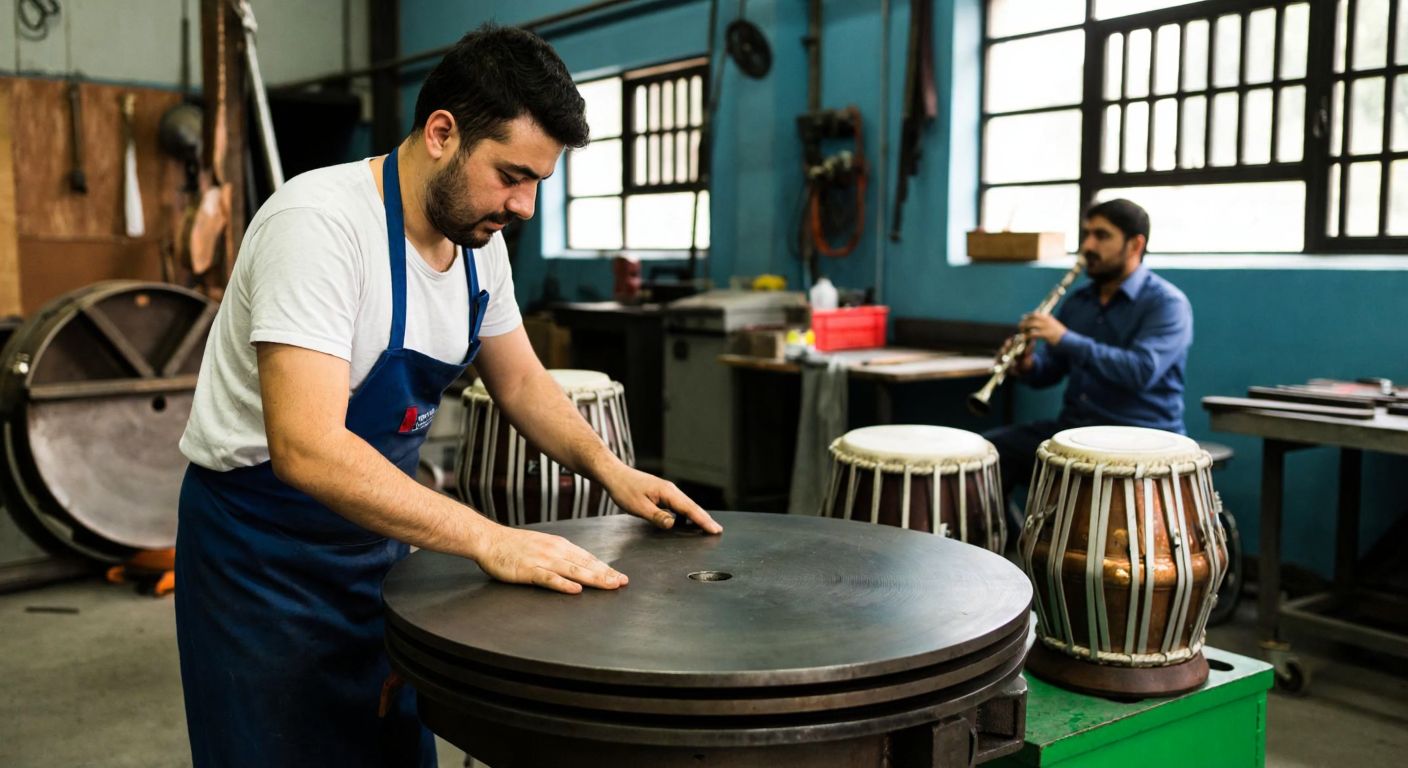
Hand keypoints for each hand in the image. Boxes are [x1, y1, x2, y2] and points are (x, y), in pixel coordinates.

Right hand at [477, 524, 627, 593]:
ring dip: (593, 578)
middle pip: (585, 564)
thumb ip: (559, 554)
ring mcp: (542, 560)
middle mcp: (555, 551)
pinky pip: (549, 578)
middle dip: (606, 574)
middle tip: (623, 583)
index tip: (619, 576)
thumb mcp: (542, 545)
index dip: (605, 567)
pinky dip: (563, 584)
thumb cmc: (513, 545)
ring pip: (573, 570)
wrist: (489, 540)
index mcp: (559, 545)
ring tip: (609, 585)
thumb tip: (577, 565)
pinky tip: (576, 589)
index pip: (587, 558)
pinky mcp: (529, 570)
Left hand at [602, 465, 722, 533]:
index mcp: (667, 492)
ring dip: (696, 516)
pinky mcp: (662, 493)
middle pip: (692, 506)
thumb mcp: (639, 507)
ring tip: (706, 527)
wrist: (614, 475)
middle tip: (717, 530)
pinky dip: (686, 513)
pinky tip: (686, 521)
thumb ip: (657, 516)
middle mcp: (670, 490)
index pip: (689, 509)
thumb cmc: (624, 490)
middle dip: (705, 519)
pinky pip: (678, 505)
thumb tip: (674, 524)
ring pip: (686, 505)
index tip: (714, 529)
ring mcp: (667, 491)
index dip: (703, 520)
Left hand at [1019, 312, 1066, 346]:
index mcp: (1048, 317)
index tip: (1023, 318)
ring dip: (1025, 328)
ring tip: (1022, 333)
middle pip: (1031, 318)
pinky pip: (1033, 333)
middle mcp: (1046, 320)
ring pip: (1031, 324)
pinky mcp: (1045, 334)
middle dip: (1024, 322)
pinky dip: (1027, 335)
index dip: (1028, 316)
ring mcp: (1046, 326)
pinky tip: (1025, 338)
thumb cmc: (1059, 333)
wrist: (1067, 340)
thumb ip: (1046, 321)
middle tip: (1021, 327)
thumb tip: (1038, 319)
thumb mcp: (1053, 324)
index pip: (1035, 314)